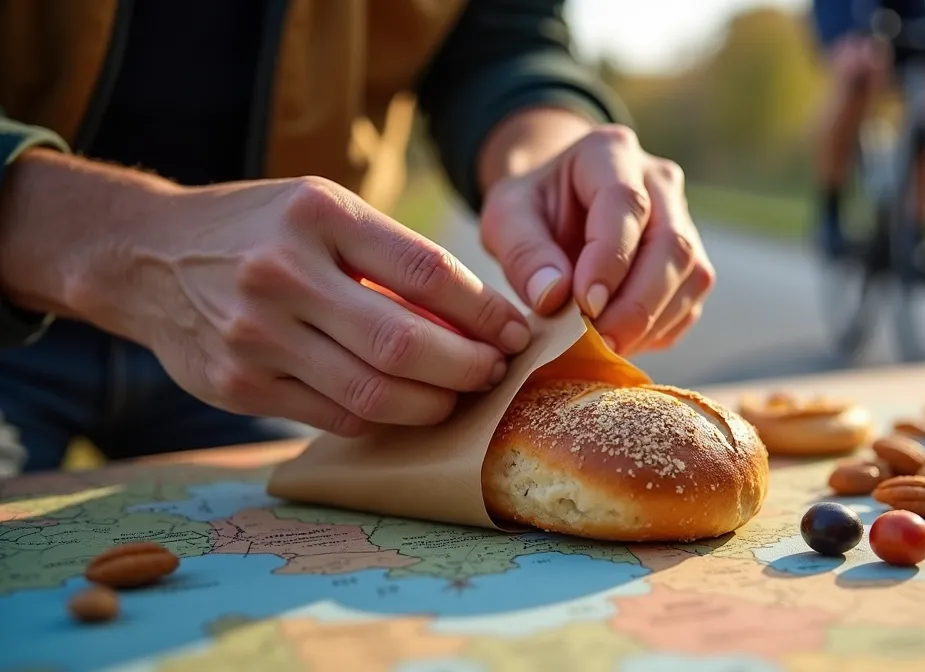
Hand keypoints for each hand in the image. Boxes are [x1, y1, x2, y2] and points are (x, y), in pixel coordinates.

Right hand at [78, 177, 530, 436]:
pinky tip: (402, 406)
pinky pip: (335, 418)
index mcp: (318, 215)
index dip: (484, 312)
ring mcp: (255, 335)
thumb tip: (484, 318)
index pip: (427, 272)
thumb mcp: (323, 212)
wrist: (148, 257)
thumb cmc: (261, 230)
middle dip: (467, 367)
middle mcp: (283, 273)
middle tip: (493, 372)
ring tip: (457, 395)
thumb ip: (393, 259)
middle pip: (404, 342)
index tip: (514, 331)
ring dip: (432, 404)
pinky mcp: (238, 386)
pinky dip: (382, 420)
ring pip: (373, 394)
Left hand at [479, 125, 714, 355]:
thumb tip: (553, 296)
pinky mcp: (689, 264)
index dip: (610, 259)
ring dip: (650, 322)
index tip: (583, 306)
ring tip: (604, 348)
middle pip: (672, 244)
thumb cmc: (532, 208)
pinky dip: (658, 332)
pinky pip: (690, 304)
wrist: (558, 207)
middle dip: (638, 304)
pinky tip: (620, 342)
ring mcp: (683, 222)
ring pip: (692, 276)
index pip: (626, 203)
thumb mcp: (505, 217)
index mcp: (610, 154)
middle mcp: (660, 183)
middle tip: (599, 342)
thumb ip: (524, 252)